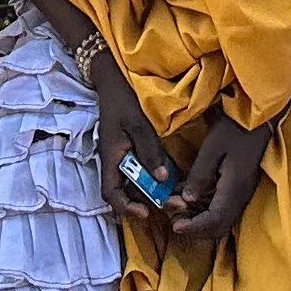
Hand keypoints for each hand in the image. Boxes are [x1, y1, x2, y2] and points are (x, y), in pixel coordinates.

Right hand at [83, 50, 175, 209]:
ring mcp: (127, 156)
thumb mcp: (137, 123)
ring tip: (180, 196)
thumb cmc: (122, 99)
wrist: (115, 78)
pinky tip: (176, 179)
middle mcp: (117, 162)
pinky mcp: (136, 149)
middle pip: (129, 192)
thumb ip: (149, 150)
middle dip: (151, 202)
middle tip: (175, 204)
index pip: (111, 193)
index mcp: (111, 158)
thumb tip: (162, 178)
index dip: (126, 207)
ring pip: (139, 183)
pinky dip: (159, 177)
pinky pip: (146, 170)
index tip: (146, 212)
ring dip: (157, 191)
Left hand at [165, 106, 275, 243]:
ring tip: (178, 207)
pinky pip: (222, 208)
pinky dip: (204, 210)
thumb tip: (187, 200)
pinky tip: (189, 198)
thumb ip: (200, 175)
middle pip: (218, 227)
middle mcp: (240, 196)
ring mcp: (242, 193)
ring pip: (220, 220)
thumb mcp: (212, 148)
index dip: (194, 228)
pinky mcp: (240, 188)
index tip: (175, 226)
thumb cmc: (235, 129)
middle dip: (195, 228)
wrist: (259, 118)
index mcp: (234, 188)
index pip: (215, 221)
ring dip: (198, 220)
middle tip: (174, 218)